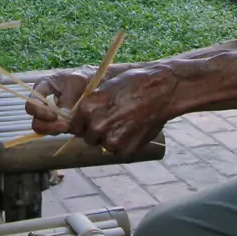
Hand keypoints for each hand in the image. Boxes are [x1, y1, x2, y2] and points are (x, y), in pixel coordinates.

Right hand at [25, 71, 88, 130]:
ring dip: (56, 130)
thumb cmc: (83, 79)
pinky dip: (64, 131)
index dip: (39, 111)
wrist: (95, 83)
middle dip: (49, 126)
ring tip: (70, 126)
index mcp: (43, 87)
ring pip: (44, 129)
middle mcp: (43, 103)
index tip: (54, 115)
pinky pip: (56, 131)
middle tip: (66, 125)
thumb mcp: (76, 83)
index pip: (32, 102)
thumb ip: (68, 99)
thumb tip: (64, 116)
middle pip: (36, 121)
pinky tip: (75, 127)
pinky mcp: (59, 123)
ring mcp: (50, 115)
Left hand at [27, 63, 175, 157]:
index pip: (75, 126)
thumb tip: (82, 121)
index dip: (84, 124)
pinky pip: (120, 151)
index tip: (95, 119)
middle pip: (89, 138)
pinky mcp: (127, 150)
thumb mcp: (104, 89)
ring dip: (112, 139)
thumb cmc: (134, 84)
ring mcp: (113, 140)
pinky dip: (126, 144)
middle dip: (98, 132)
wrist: (162, 90)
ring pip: (104, 146)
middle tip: (114, 120)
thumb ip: (90, 107)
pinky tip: (135, 129)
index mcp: (88, 109)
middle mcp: (97, 126)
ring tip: (127, 123)